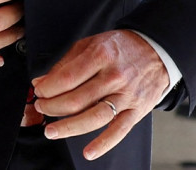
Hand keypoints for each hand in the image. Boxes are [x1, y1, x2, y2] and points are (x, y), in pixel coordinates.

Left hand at [30, 30, 169, 159]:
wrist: (156, 51)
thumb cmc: (120, 47)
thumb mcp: (90, 44)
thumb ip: (65, 64)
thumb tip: (42, 81)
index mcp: (101, 56)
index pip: (67, 78)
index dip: (48, 89)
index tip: (39, 91)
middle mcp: (114, 77)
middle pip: (77, 100)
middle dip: (52, 107)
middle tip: (41, 108)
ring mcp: (126, 95)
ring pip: (94, 117)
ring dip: (69, 127)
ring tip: (52, 130)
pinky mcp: (137, 110)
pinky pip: (119, 130)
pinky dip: (103, 144)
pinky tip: (88, 152)